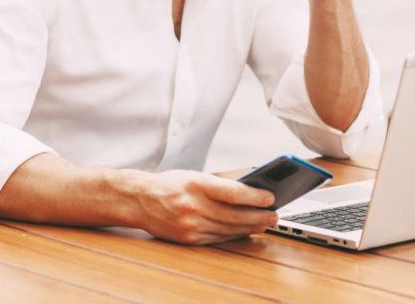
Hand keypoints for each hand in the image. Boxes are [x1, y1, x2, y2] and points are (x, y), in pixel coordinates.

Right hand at [133, 170, 277, 244]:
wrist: (139, 200)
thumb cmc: (170, 184)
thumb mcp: (194, 175)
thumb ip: (219, 185)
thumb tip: (249, 194)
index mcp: (196, 184)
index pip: (233, 192)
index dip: (255, 196)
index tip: (271, 198)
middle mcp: (193, 205)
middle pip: (234, 214)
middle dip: (258, 216)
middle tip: (275, 215)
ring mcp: (190, 225)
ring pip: (228, 229)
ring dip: (250, 228)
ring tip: (265, 224)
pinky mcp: (188, 239)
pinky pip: (217, 238)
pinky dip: (234, 235)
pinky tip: (246, 232)